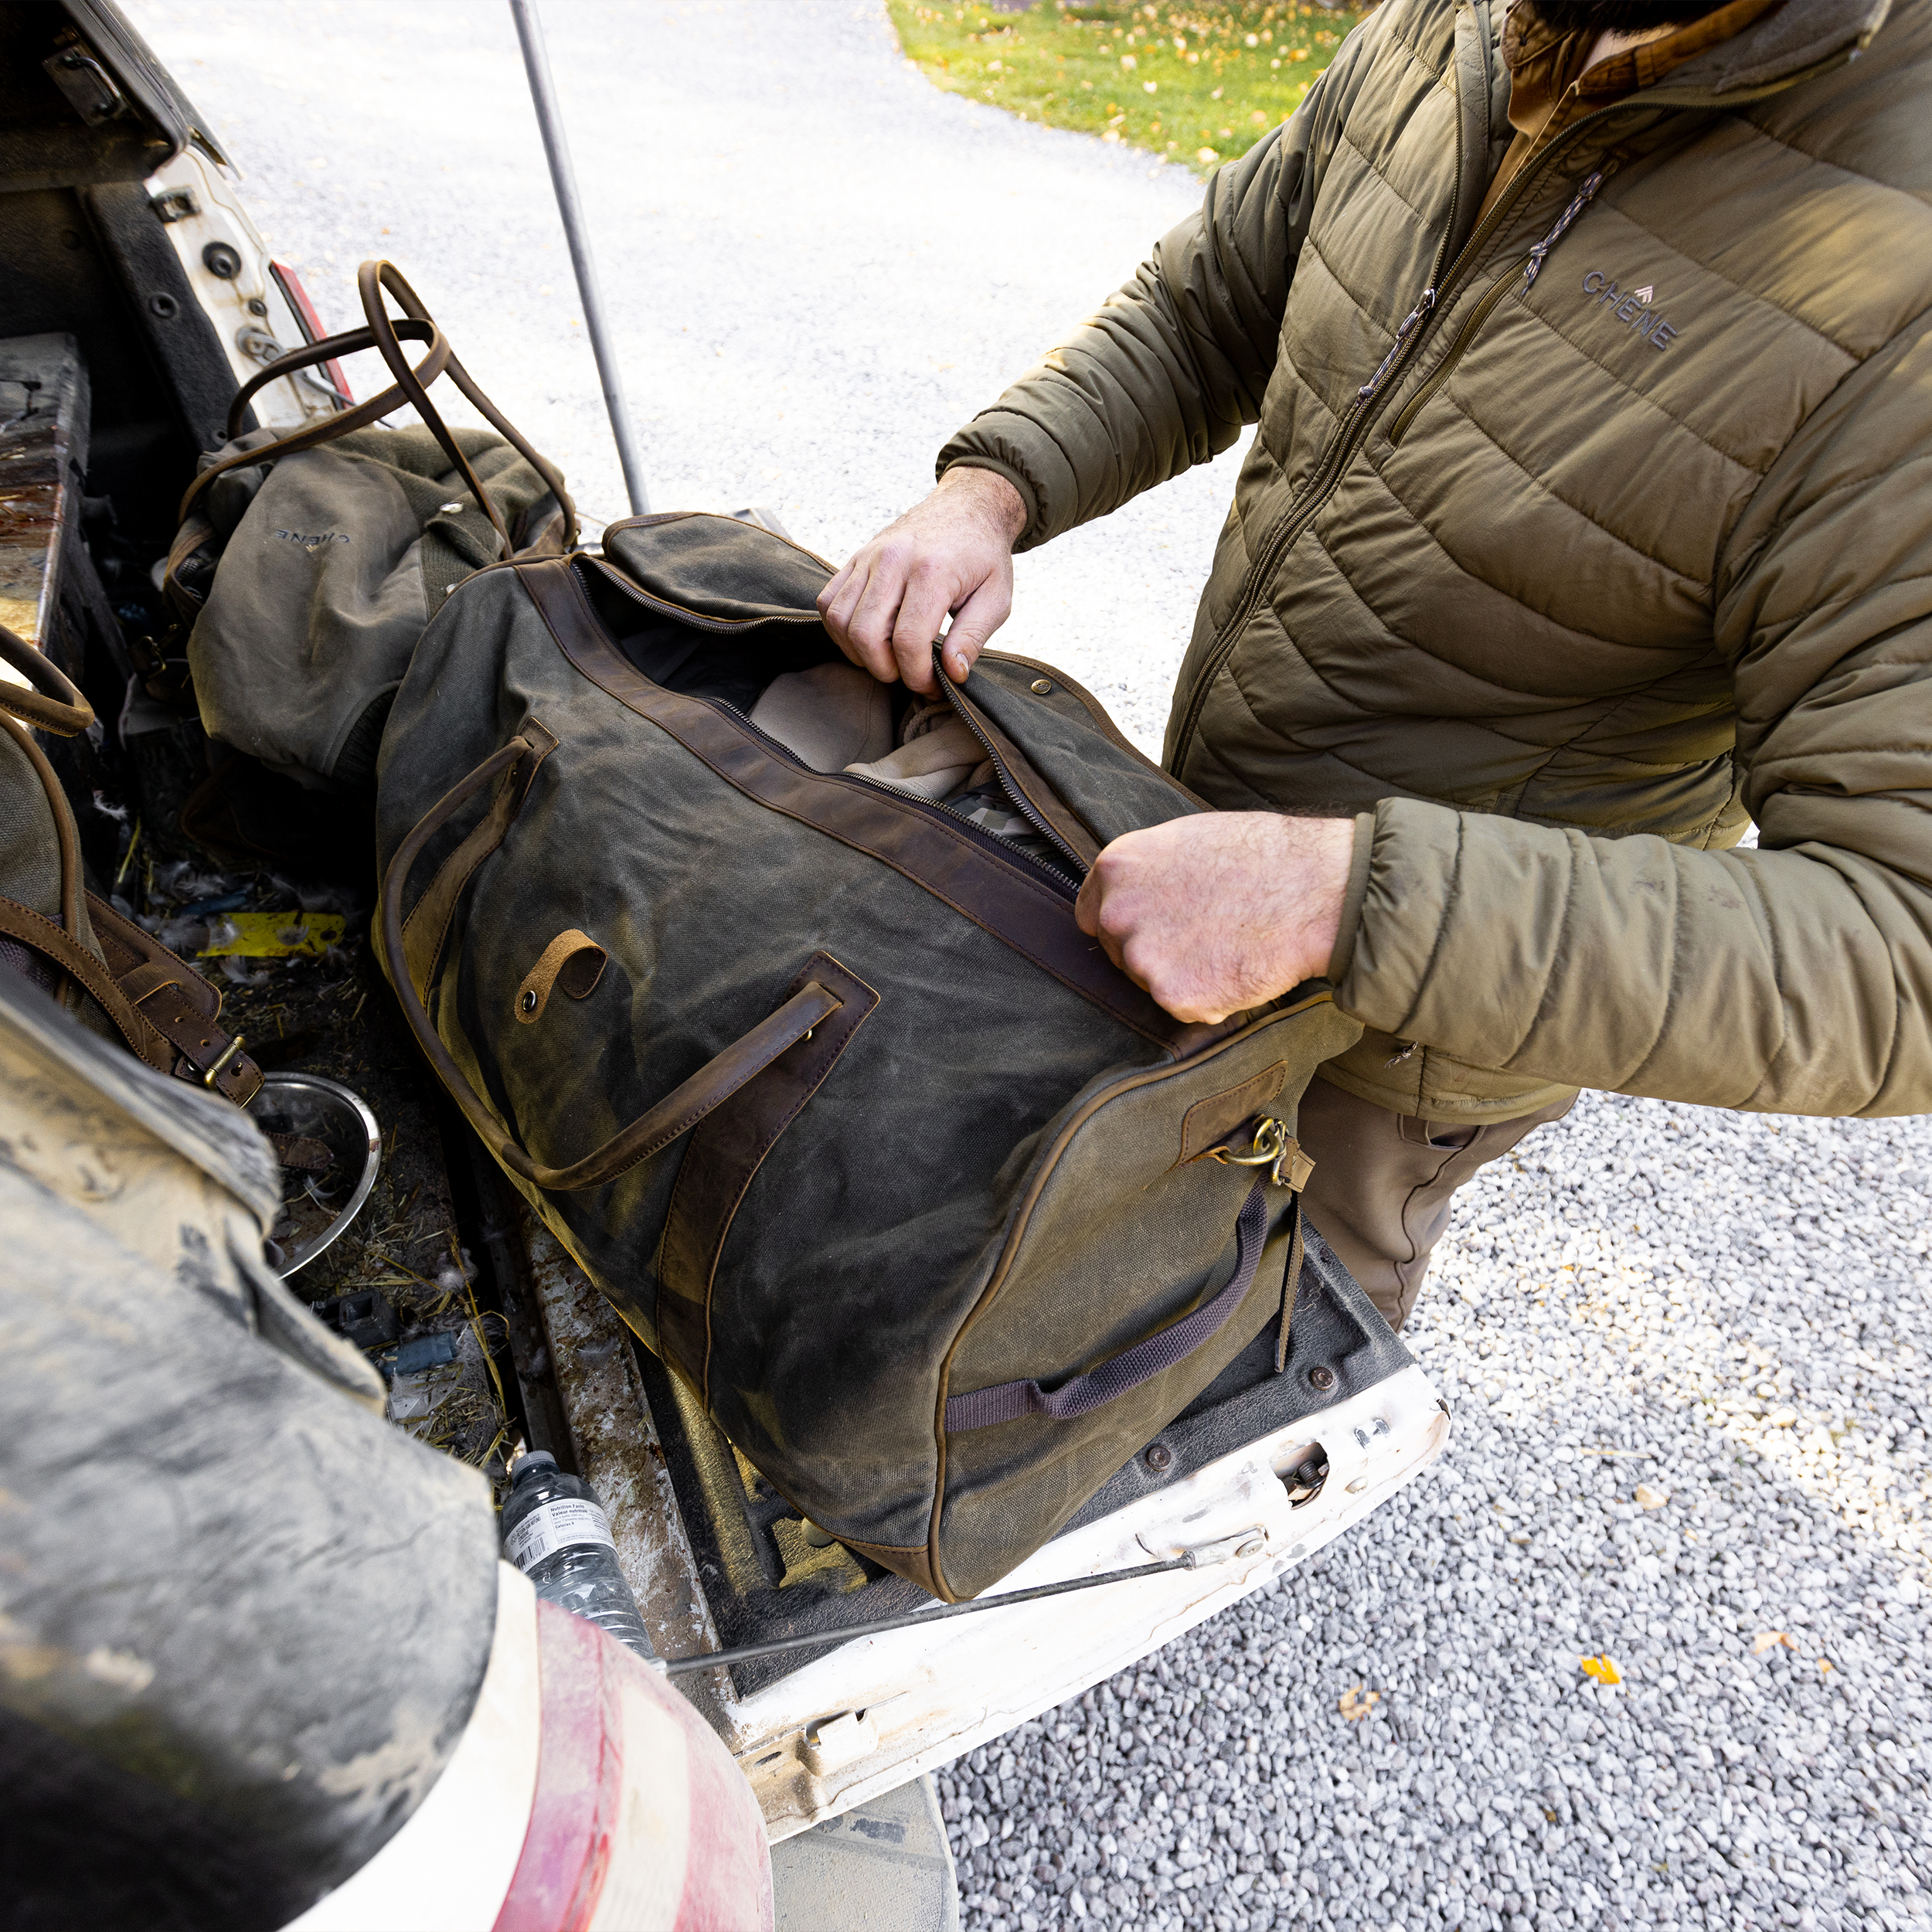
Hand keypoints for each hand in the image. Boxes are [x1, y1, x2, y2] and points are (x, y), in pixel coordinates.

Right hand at [817, 467, 1026, 693]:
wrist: (967, 507)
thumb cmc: (983, 556)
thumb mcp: (996, 598)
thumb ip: (973, 637)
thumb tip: (953, 674)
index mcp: (932, 571)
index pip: (908, 641)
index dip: (917, 676)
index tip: (933, 684)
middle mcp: (893, 560)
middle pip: (866, 635)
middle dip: (885, 669)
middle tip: (909, 673)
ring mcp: (869, 557)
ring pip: (840, 620)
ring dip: (860, 653)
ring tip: (889, 658)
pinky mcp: (855, 558)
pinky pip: (828, 602)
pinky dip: (841, 630)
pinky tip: (868, 638)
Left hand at [1075, 814, 1354, 1023]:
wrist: (1313, 889)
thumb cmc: (1262, 857)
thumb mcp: (1186, 841)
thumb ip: (1148, 873)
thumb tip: (1134, 895)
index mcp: (1117, 868)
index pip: (1091, 914)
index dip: (1123, 925)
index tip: (1151, 929)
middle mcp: (1117, 912)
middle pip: (1118, 952)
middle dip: (1153, 952)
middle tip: (1205, 938)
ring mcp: (1142, 957)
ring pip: (1151, 983)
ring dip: (1182, 977)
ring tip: (1228, 947)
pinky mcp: (1173, 995)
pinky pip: (1184, 1007)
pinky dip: (1210, 999)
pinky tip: (1237, 968)